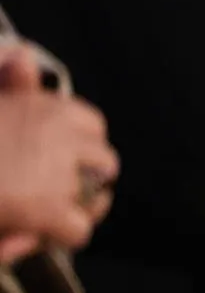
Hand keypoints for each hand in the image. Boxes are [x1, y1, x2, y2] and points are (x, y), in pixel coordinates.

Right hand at [0, 47, 118, 264]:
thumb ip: (11, 82)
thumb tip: (24, 56)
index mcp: (44, 106)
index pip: (91, 126)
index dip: (80, 148)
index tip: (63, 161)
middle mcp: (61, 135)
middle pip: (105, 161)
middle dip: (89, 178)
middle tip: (64, 195)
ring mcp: (58, 173)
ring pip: (97, 196)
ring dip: (82, 207)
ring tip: (59, 217)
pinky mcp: (48, 209)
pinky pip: (79, 229)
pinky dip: (65, 236)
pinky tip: (43, 235)